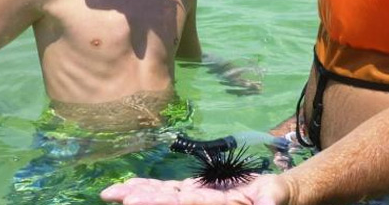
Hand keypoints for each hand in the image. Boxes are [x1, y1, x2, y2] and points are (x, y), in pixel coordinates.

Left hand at [100, 174, 289, 204]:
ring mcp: (194, 201)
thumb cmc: (277, 198)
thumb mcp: (276, 198)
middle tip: (120, 198)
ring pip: (163, 198)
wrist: (273, 198)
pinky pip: (167, 191)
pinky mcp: (192, 194)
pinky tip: (126, 187)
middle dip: (147, 200)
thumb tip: (270, 203)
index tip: (143, 201)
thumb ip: (271, 201)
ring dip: (139, 194)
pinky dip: (147, 187)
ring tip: (111, 193)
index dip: (169, 204)